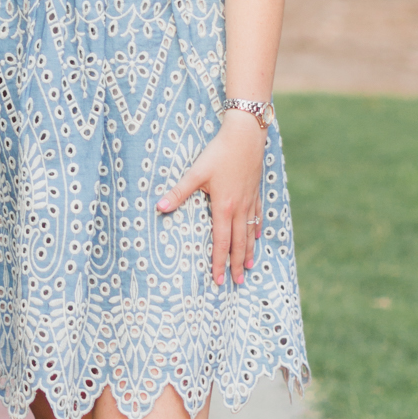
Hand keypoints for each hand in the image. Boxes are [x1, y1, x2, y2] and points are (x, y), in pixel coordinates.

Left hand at [156, 113, 264, 284]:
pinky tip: (256, 235)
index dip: (219, 262)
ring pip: (250, 232)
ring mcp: (250, 200)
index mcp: (224, 208)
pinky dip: (256, 228)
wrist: (246, 135)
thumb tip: (160, 207)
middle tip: (237, 282)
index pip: (221, 242)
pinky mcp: (255, 190)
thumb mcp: (196, 172)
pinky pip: (257, 215)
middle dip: (236, 264)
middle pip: (238, 243)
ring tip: (249, 266)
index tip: (218, 279)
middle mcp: (240, 208)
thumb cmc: (219, 152)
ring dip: (248, 251)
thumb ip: (179, 192)